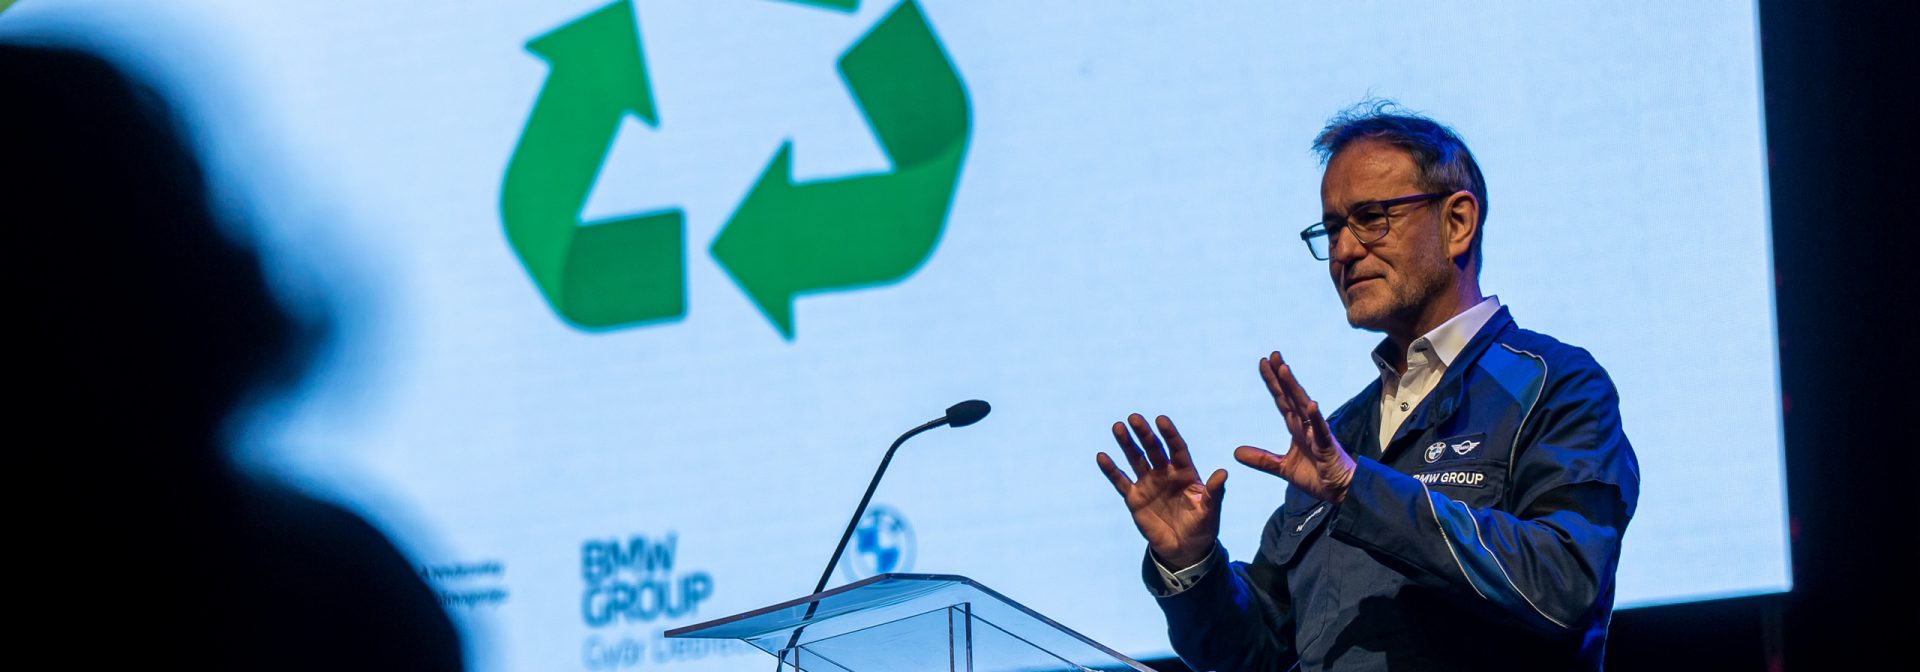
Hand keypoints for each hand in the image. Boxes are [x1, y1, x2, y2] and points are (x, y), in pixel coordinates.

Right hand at [1096, 413, 1226, 568]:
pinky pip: (1120, 481)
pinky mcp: (1135, 498)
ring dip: (1126, 444)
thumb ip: (1215, 492)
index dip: (1169, 434)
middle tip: (1134, 417)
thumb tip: (1223, 472)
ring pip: (1136, 459)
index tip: (1161, 420)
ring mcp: (1148, 484)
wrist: (1185, 549)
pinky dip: (1111, 470)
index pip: (1176, 448)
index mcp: (1185, 472)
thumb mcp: (1211, 511)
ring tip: (1117, 427)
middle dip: (1144, 433)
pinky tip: (1102, 456)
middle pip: (1153, 448)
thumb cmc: (1202, 527)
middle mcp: (1165, 473)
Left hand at [1234, 352, 1355, 502]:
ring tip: (1284, 369)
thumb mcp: (1282, 468)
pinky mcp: (1327, 446)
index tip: (1264, 363)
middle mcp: (1307, 426)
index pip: (1282, 400)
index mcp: (1297, 428)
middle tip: (1273, 354)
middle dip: (1282, 376)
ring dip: (1294, 388)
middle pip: (1291, 396)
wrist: (1341, 492)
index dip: (1273, 382)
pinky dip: (1315, 417)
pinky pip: (1321, 430)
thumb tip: (1236, 452)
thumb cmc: (1317, 476)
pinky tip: (1311, 404)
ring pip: (1303, 406)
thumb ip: (1261, 459)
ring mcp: (1318, 434)